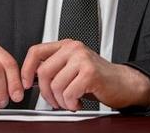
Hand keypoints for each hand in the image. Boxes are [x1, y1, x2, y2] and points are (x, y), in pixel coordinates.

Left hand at [21, 39, 149, 110]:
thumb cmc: (98, 78)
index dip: (26, 69)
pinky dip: (71, 103)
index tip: (25, 84)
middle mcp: (73, 48)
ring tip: (71, 101)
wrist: (124, 83)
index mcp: (66, 45)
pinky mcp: (90, 73)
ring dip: (61, 101)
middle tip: (56, 101)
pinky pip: (69, 93)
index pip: (36, 52)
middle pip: (43, 72)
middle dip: (46, 93)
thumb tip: (30, 79)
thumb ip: (55, 68)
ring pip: (55, 85)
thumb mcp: (73, 68)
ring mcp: (82, 59)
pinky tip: (79, 102)